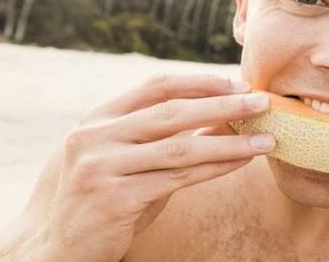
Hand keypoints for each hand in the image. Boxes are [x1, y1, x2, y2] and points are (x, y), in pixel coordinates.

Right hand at [43, 74, 274, 261]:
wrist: (62, 247)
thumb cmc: (106, 197)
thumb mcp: (132, 158)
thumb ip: (169, 137)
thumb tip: (226, 117)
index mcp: (98, 118)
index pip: (155, 86)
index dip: (200, 82)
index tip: (239, 85)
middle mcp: (95, 136)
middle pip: (171, 112)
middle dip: (223, 105)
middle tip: (262, 103)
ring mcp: (101, 167)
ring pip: (180, 148)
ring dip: (229, 141)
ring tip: (266, 138)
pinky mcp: (115, 198)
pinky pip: (178, 179)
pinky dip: (215, 168)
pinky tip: (240, 162)